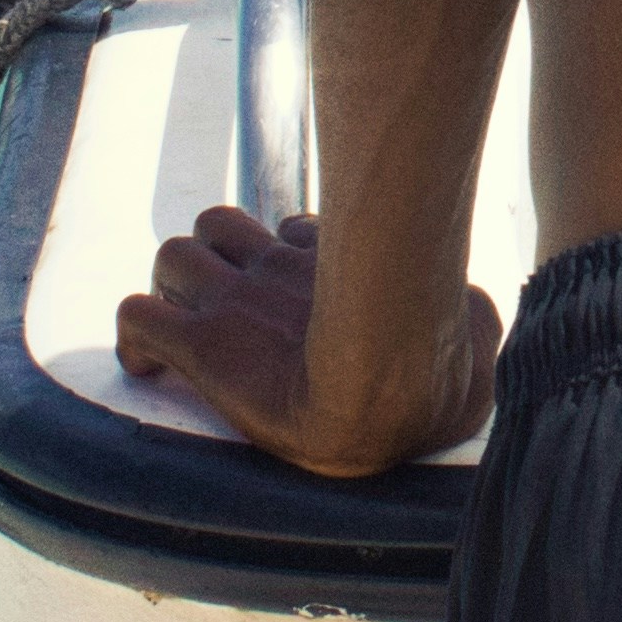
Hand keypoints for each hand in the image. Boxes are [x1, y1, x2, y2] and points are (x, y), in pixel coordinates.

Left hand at [115, 198, 497, 477]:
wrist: (387, 397)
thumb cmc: (439, 364)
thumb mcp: (473, 323)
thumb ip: (468, 314)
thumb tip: (485, 314)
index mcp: (336, 262)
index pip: (294, 229)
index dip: (285, 255)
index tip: (295, 297)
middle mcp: (277, 269)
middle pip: (220, 224)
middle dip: (215, 259)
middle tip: (225, 306)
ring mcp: (233, 303)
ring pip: (173, 257)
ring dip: (174, 291)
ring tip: (186, 331)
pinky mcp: (200, 348)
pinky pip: (137, 320)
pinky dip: (136, 342)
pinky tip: (148, 368)